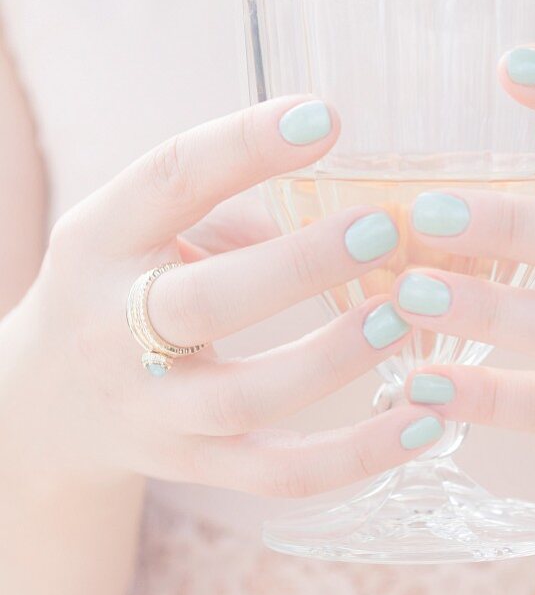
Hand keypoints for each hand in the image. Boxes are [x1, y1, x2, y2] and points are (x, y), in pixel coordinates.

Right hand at [1, 96, 442, 498]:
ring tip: (402, 315)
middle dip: (298, 266)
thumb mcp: (140, 223)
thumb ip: (226, 199)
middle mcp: (115, 328)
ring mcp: (155, 409)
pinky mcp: (196, 465)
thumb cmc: (123, 279)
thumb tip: (347, 192)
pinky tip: (422, 423)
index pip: (168, 181)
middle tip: (382, 228)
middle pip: (204, 304)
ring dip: (334, 358)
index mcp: (102, 241)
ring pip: (246, 397)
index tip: (323, 119)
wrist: (52, 399)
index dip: (244, 148)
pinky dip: (355, 456)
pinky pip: (280, 475)